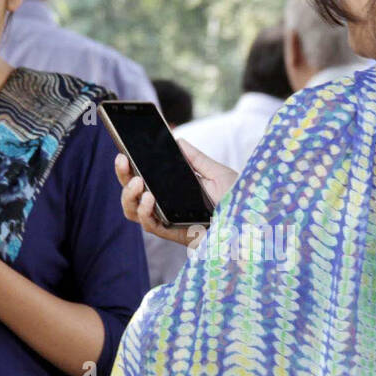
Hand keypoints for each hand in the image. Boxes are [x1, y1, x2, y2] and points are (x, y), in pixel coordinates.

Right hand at [114, 140, 237, 247]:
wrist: (252, 223)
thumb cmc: (238, 201)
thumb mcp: (218, 173)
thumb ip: (196, 159)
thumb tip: (178, 141)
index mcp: (172, 191)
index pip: (143, 180)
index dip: (129, 168)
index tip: (123, 152)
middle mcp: (166, 207)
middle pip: (132, 195)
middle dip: (122, 176)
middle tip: (123, 160)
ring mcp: (168, 221)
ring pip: (133, 212)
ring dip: (129, 195)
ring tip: (137, 181)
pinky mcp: (173, 234)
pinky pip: (150, 225)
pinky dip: (144, 211)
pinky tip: (148, 198)